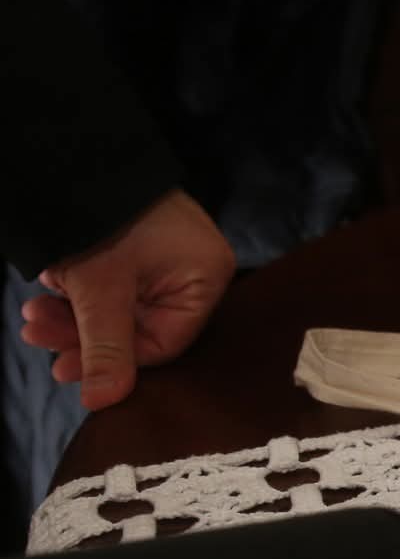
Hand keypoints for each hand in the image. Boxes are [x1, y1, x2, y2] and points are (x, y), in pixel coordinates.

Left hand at [19, 190, 234, 410]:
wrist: (77, 155)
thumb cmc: (104, 222)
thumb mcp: (101, 289)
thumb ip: (106, 348)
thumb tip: (103, 403)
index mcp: (206, 277)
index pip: (165, 341)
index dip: (114, 359)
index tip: (63, 366)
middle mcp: (195, 270)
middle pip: (139, 327)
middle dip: (83, 333)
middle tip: (36, 333)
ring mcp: (167, 256)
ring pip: (120, 308)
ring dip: (74, 315)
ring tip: (34, 312)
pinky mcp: (140, 245)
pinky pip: (114, 286)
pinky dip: (81, 293)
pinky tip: (52, 289)